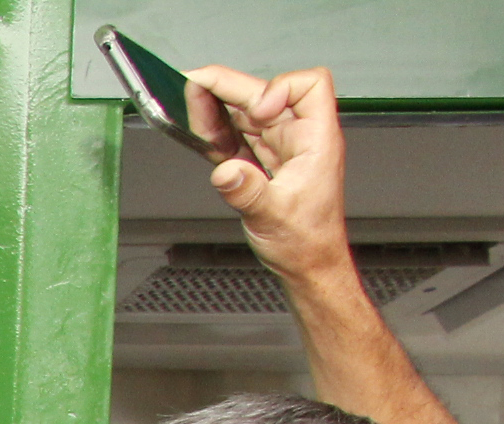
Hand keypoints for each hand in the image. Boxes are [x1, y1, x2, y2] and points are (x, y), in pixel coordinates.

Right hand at [184, 63, 350, 287]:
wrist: (306, 261)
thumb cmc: (307, 239)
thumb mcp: (275, 216)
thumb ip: (248, 191)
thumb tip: (225, 170)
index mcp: (315, 139)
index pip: (308, 86)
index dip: (278, 88)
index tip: (255, 109)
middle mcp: (296, 136)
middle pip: (262, 94)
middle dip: (229, 86)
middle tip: (194, 82)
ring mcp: (276, 146)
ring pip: (243, 112)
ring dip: (216, 106)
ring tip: (188, 102)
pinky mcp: (258, 160)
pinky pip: (234, 135)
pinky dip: (214, 129)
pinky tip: (198, 128)